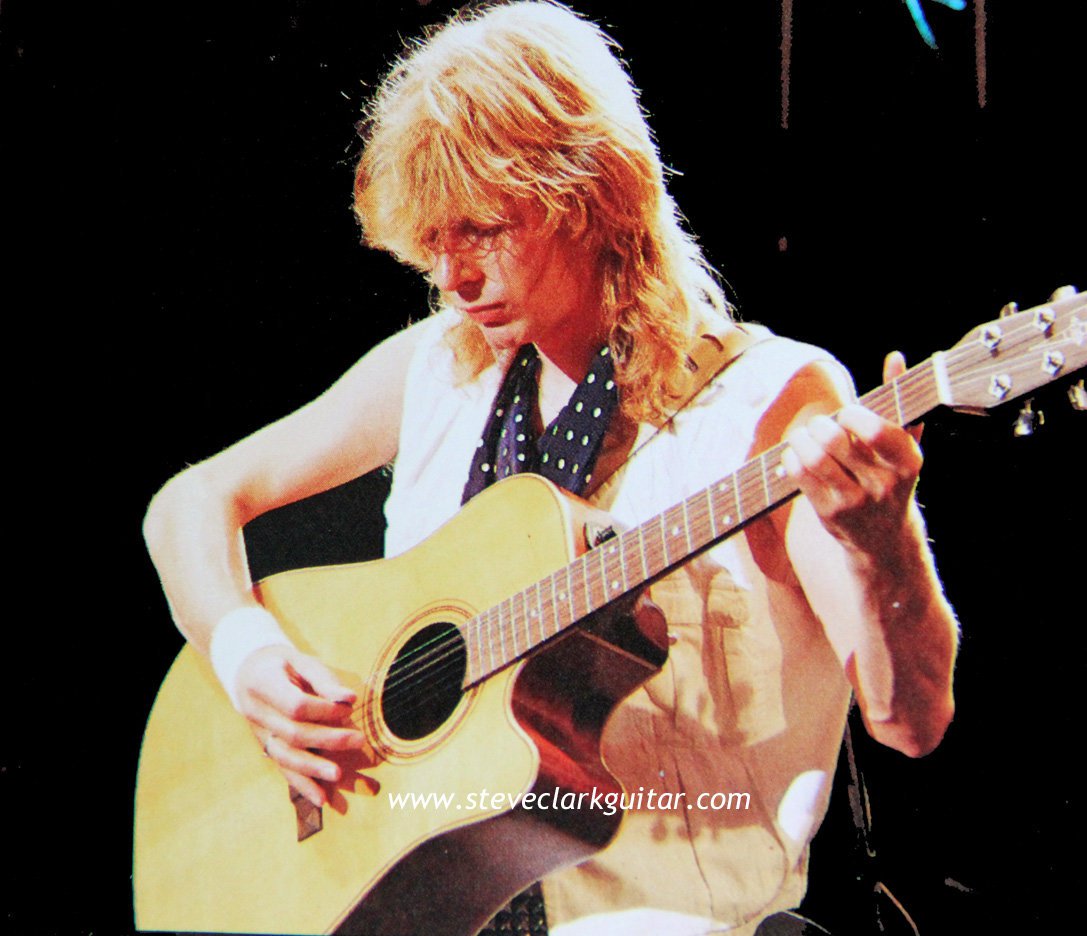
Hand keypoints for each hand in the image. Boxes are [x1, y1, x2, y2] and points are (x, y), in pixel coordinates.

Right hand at [235, 645, 365, 806]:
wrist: (249, 673)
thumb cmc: (283, 665)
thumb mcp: (302, 661)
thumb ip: (324, 680)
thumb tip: (349, 699)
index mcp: (263, 684)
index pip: (295, 705)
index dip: (323, 710)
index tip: (348, 707)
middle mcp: (256, 713)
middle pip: (293, 734)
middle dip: (327, 740)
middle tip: (359, 740)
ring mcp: (259, 734)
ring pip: (285, 757)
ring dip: (313, 769)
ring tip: (338, 776)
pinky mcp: (267, 748)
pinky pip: (283, 769)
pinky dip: (302, 785)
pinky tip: (321, 799)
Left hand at [782, 352, 922, 558]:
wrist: (885, 537)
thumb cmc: (892, 477)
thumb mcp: (904, 443)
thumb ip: (899, 400)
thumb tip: (895, 357)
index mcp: (908, 461)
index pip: (875, 431)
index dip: (853, 415)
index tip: (847, 414)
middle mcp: (883, 484)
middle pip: (835, 440)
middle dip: (820, 424)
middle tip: (821, 425)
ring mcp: (855, 502)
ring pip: (814, 458)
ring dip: (801, 438)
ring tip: (804, 436)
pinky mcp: (829, 514)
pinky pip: (800, 475)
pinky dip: (791, 457)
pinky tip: (796, 454)